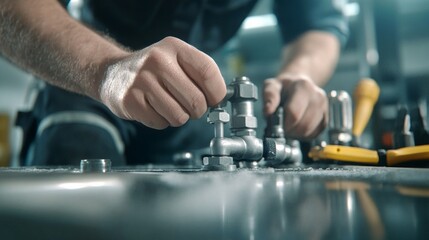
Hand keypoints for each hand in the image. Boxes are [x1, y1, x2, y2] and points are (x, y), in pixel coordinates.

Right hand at [99, 37, 225, 128]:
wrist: (113, 73)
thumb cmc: (154, 70)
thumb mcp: (176, 59)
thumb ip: (199, 74)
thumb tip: (221, 99)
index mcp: (174, 48)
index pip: (208, 72)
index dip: (217, 92)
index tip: (215, 100)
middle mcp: (158, 61)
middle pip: (196, 100)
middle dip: (198, 110)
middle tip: (189, 106)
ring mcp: (142, 81)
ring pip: (180, 116)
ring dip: (179, 117)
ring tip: (168, 105)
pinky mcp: (130, 101)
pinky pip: (161, 123)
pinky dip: (161, 121)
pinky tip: (153, 108)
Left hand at [263, 74, 327, 138]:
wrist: (298, 83)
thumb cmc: (283, 87)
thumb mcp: (271, 86)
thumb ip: (269, 97)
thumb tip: (268, 112)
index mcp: (303, 87)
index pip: (294, 114)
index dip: (283, 124)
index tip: (276, 125)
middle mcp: (317, 96)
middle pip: (303, 125)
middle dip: (289, 131)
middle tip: (281, 127)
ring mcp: (324, 107)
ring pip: (309, 131)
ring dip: (296, 134)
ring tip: (289, 127)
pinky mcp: (326, 117)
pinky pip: (315, 134)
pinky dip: (304, 135)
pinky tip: (297, 127)